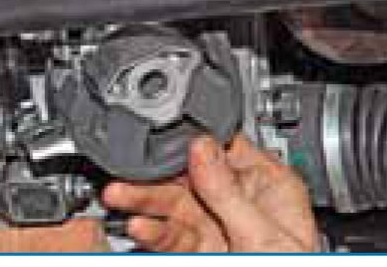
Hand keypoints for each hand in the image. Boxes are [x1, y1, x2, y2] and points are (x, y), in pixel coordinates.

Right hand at [102, 133, 317, 251]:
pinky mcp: (199, 250)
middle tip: (125, 171)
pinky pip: (170, 236)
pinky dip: (151, 231)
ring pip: (172, 205)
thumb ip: (229, 191)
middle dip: (154, 174)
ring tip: (118, 195)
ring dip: (142, 201)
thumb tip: (202, 146)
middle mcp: (240, 203)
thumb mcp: (264, 232)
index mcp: (268, 186)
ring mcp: (217, 228)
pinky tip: (138, 226)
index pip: (224, 148)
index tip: (162, 135)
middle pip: (188, 176)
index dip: (191, 140)